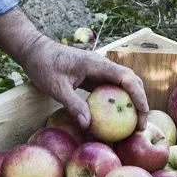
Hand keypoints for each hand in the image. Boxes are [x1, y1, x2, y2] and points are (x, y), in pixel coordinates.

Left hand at [0, 9, 149, 129]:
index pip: (127, 79)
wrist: (34, 50)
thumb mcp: (56, 88)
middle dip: (140, 102)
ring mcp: (99, 69)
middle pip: (131, 81)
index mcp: (96, 64)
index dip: (139, 96)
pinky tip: (115, 117)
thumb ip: (73, 105)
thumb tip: (88, 126)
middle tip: (141, 126)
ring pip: (123, 84)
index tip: (143, 115)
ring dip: (131, 101)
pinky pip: (111, 88)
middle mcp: (102, 65)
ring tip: (132, 123)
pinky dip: (117, 101)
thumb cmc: (43, 66)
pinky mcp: (93, 75)